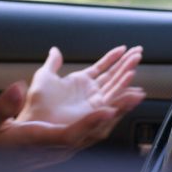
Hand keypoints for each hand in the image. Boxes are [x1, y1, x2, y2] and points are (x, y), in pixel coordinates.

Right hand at [0, 46, 145, 171]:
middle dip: (115, 112)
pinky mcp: (66, 138)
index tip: (107, 111)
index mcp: (38, 142)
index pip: (69, 134)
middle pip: (93, 130)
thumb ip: (4, 107)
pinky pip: (93, 125)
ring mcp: (64, 144)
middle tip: (136, 94)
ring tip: (137, 92)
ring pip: (97, 128)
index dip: (89, 123)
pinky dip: (109, 111)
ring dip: (117, 109)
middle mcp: (56, 146)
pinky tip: (121, 98)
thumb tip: (16, 88)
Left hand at [17, 45, 144, 133]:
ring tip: (136, 64)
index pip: (102, 67)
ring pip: (115, 87)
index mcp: (80, 83)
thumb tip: (55, 50)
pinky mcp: (94, 114)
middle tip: (139, 52)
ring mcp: (93, 103)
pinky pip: (112, 102)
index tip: (124, 48)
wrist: (32, 123)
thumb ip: (53, 63)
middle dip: (126, 64)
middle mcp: (90, 93)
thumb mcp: (44, 77)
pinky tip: (132, 89)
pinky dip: (123, 95)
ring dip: (126, 76)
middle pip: (113, 76)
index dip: (113, 58)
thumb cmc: (36, 105)